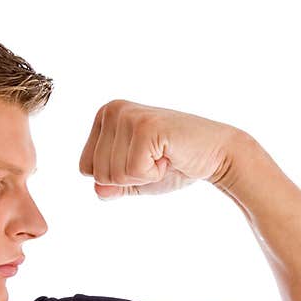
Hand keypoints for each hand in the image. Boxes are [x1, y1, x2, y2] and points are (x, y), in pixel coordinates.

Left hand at [78, 99, 240, 199]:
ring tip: (163, 156)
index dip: (116, 178)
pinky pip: (133, 172)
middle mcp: (112, 110)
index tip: (142, 161)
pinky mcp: (145, 127)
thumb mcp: (134, 179)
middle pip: (98, 173)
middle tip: (156, 159)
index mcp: (104, 117)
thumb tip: (98, 190)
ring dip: (143, 176)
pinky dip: (154, 174)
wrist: (215, 156)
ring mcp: (127, 116)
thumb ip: (111, 186)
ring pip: (113, 174)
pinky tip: (169, 156)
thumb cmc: (175, 164)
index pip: (85, 169)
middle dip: (130, 178)